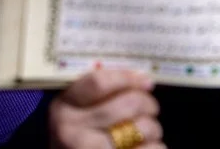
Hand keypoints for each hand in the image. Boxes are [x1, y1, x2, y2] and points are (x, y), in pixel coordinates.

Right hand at [49, 70, 163, 148]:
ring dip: (153, 128)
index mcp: (63, 106)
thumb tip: (140, 78)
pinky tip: (145, 146)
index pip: (98, 82)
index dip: (126, 78)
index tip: (144, 80)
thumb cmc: (79, 138)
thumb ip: (96, 94)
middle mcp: (71, 129)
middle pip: (128, 104)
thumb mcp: (76, 112)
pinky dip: (156, 146)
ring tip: (146, 132)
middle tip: (150, 108)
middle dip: (147, 103)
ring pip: (142, 128)